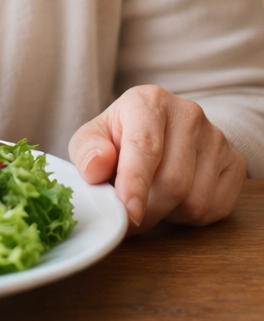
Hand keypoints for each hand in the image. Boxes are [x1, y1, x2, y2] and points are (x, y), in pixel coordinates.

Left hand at [69, 85, 245, 233]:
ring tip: (150, 196)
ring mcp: (216, 138)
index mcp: (148, 101)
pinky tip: (174, 199)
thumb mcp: (93, 137)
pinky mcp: (235, 162)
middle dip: (146, 210)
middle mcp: (187, 114)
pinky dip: (190, 217)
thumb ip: (86, 150)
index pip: (145, 147)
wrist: (160, 130)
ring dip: (167, 214)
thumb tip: (95, 168)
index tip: (128, 212)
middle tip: (127, 219)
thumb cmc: (120, 136)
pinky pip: (215, 209)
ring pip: (195, 200)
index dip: (135, 183)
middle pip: (172, 182)